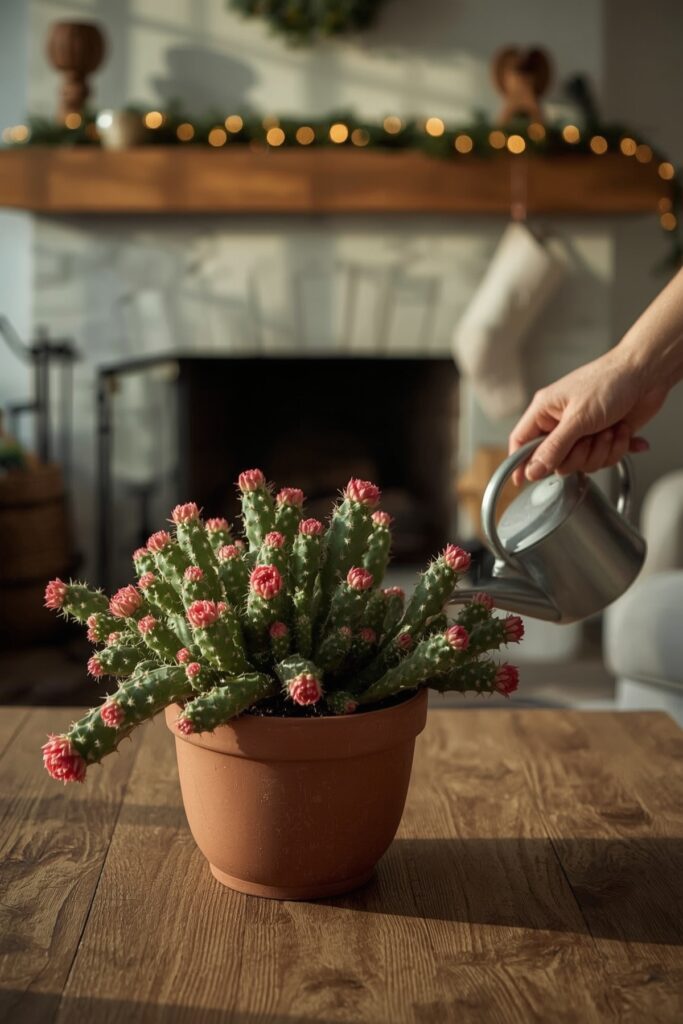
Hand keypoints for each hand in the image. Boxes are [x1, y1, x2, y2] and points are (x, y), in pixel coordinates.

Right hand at [508, 350, 666, 485]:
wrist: (647, 373)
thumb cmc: (610, 381)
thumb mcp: (578, 417)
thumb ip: (554, 447)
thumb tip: (532, 470)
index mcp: (545, 410)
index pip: (521, 442)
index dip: (520, 463)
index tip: (522, 481)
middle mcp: (561, 423)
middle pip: (556, 461)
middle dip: (578, 455)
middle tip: (588, 439)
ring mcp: (583, 432)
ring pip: (582, 463)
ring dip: (601, 450)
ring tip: (609, 429)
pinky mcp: (603, 437)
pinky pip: (603, 459)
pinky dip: (617, 448)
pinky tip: (621, 431)